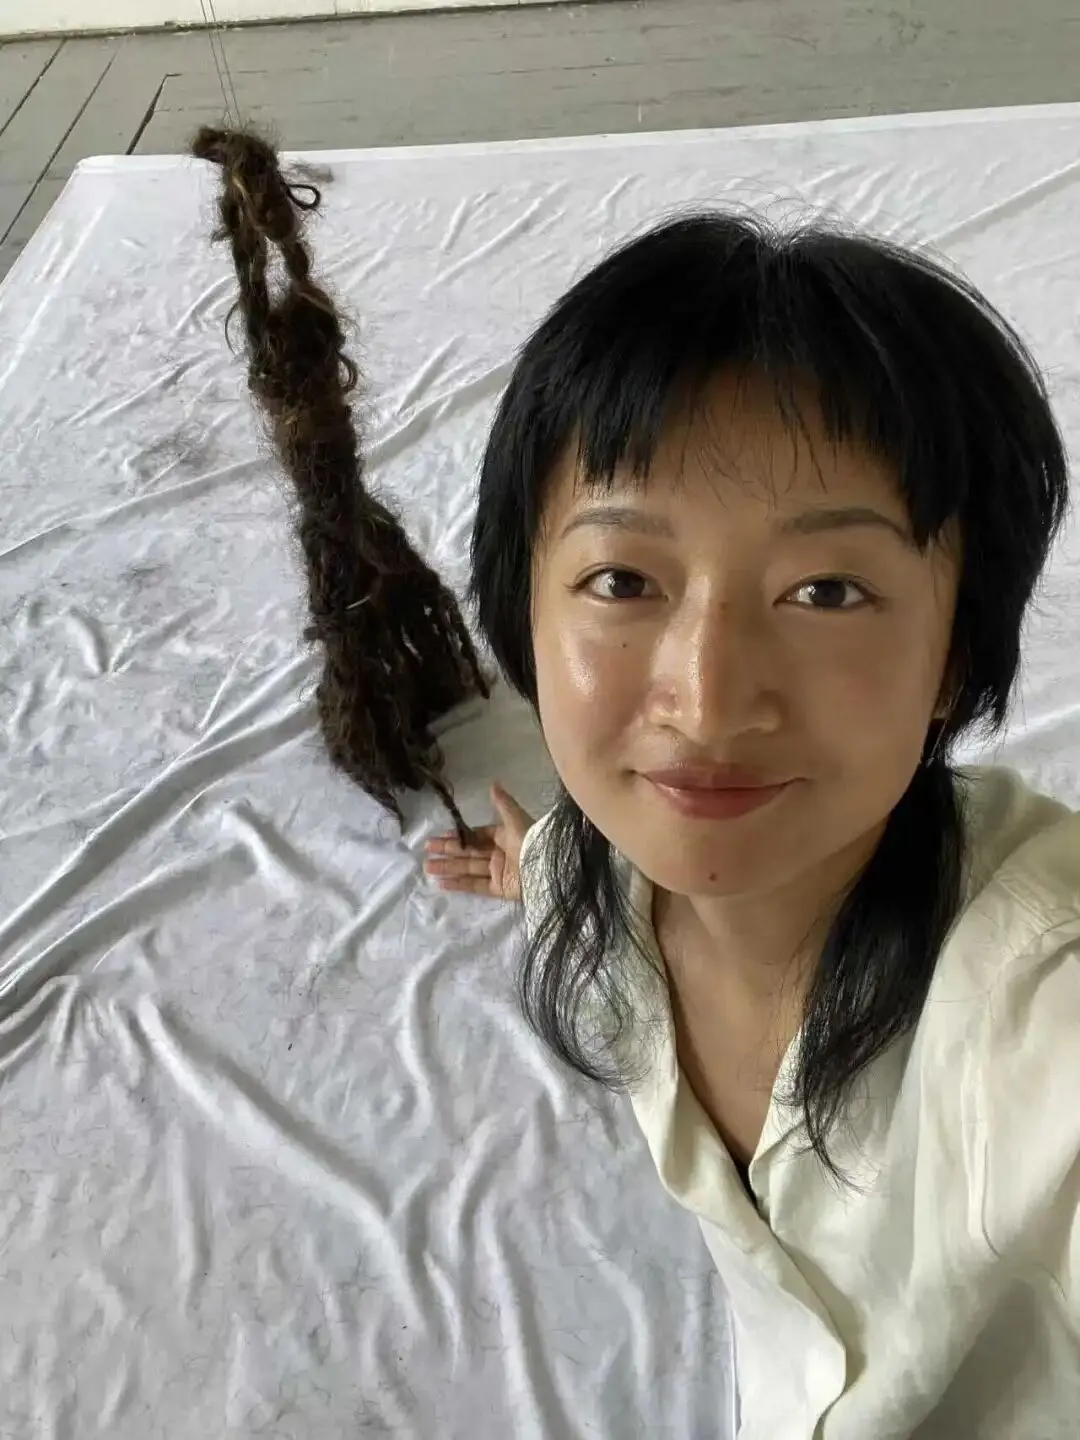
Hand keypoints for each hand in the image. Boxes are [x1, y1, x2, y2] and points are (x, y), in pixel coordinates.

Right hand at [424, 783, 534, 901]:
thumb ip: (503, 804)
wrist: (547, 869)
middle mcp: (500, 853)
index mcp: (504, 836)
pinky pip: (476, 886)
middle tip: (426, 850)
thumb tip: (493, 783)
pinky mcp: (500, 889)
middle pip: (468, 852)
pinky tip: (441, 884)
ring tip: (427, 866)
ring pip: (468, 868)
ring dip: (448, 867)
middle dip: (448, 850)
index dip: (459, 835)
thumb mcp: (516, 820)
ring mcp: (499, 872)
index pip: (476, 835)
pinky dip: (459, 884)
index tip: (441, 836)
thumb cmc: (531, 842)